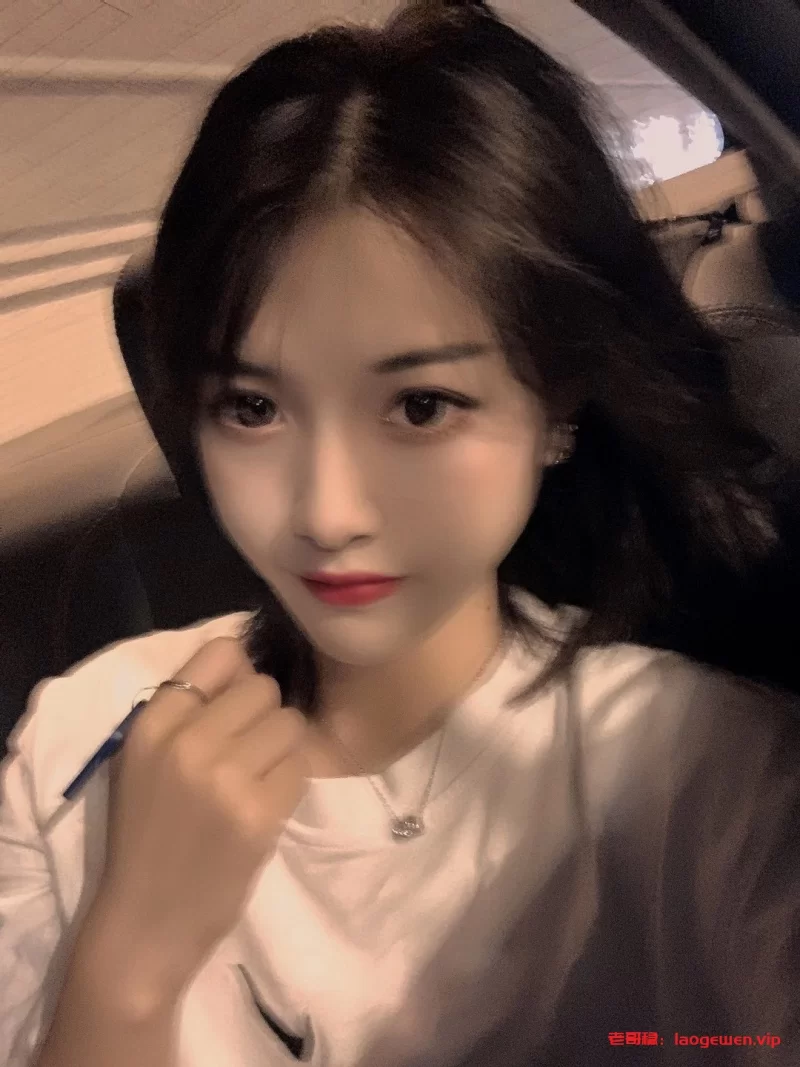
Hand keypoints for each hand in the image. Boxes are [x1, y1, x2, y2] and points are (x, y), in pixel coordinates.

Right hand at [84, 636, 308, 1001]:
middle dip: (265, 716)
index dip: (237, 678)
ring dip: (283, 750)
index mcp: (151, 723)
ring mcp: (225, 777)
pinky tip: (265, 807)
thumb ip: (187, 710)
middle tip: (249, 753)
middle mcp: (186, 741)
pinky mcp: (259, 813)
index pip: (221, 652)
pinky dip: (290, 785)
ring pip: (290, 723)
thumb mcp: (144, 762)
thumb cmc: (146, 839)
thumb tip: (248, 665)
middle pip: (263, 687)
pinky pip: (300, 768)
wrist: (144, 923)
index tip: (233, 709)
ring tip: (259, 780)